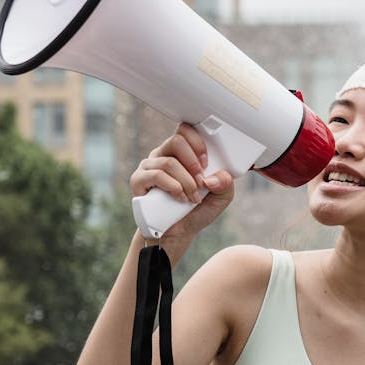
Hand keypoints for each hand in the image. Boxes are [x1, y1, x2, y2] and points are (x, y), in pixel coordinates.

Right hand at [130, 123, 234, 243]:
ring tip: (192, 197)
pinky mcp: (138, 180)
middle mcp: (163, 155)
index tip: (207, 162)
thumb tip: (215, 177)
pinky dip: (173, 187)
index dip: (198, 142)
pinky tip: (179, 197)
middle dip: (193, 162)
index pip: (185, 131)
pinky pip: (156, 175)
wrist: (177, 234)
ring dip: (186, 181)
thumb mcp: (220, 197)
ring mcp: (149, 166)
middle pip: (177, 140)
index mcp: (181, 153)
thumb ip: (225, 184)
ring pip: (169, 162)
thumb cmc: (196, 211)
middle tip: (201, 181)